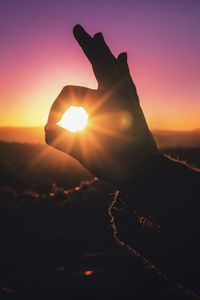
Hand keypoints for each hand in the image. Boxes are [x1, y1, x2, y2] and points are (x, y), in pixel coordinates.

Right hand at [45, 25, 157, 186]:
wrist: (146, 171)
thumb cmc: (117, 165)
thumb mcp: (86, 155)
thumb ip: (63, 141)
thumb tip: (46, 132)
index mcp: (103, 102)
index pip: (68, 94)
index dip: (55, 109)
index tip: (52, 129)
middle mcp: (117, 94)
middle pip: (99, 61)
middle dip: (87, 46)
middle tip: (79, 30)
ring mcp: (127, 98)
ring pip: (114, 67)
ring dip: (104, 52)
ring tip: (99, 37)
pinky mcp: (133, 106)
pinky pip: (127, 80)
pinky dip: (123, 68)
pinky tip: (123, 58)